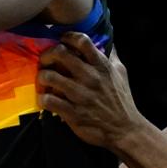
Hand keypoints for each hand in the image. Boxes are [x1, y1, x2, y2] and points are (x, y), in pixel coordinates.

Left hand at [37, 33, 148, 151]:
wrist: (125, 130)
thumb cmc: (122, 100)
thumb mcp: (121, 73)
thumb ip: (111, 56)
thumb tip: (106, 40)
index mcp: (102, 66)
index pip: (82, 41)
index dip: (68, 37)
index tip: (62, 41)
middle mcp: (90, 78)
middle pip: (60, 53)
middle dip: (48, 54)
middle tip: (46, 60)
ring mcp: (80, 96)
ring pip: (49, 76)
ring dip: (42, 76)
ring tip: (43, 80)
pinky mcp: (72, 113)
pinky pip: (49, 100)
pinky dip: (42, 98)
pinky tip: (45, 99)